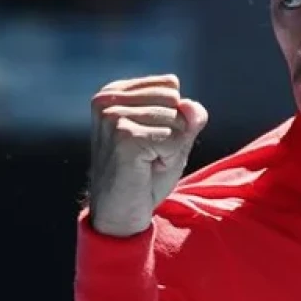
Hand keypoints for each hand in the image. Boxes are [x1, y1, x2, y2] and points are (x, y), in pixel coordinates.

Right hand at [88, 74, 208, 236]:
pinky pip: (173, 139)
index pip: (170, 88)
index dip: (172, 121)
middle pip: (175, 102)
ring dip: (171, 149)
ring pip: (176, 121)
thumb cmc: (145, 177)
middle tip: (149, 157)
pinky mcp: (124, 136)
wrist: (121, 213)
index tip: (149, 142)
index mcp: (116, 93)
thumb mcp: (173, 141)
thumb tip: (192, 106)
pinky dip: (169, 159)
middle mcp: (109, 99)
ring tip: (146, 163)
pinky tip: (145, 170)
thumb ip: (187, 119)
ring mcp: (113, 116)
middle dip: (173, 134)